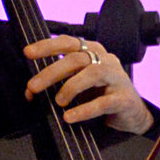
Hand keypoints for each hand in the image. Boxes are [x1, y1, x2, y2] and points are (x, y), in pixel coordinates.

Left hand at [24, 35, 154, 132]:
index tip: (27, 53)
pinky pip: (103, 102)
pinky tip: (70, 117)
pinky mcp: (124, 98)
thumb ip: (55, 84)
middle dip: (51, 72)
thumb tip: (29, 92)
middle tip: (33, 87)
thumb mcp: (77, 87)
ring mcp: (117, 78)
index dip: (47, 46)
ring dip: (70, 87)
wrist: (132, 115)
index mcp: (92, 52)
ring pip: (93, 73)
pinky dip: (84, 110)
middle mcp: (105, 60)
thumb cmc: (101, 95)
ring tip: (58, 102)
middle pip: (76, 59)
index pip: (68, 42)